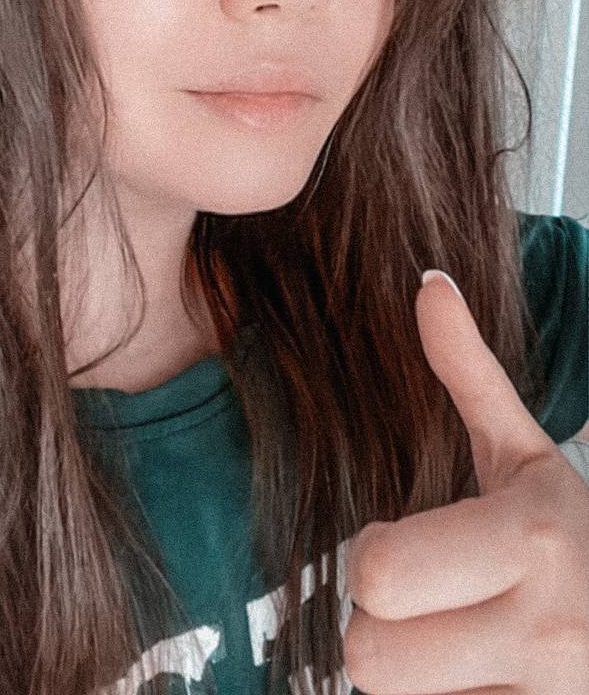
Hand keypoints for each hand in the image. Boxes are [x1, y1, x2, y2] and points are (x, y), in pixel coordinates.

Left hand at [343, 270, 588, 694]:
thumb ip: (468, 374)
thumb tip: (428, 282)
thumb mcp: (525, 454)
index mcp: (530, 537)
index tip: (410, 546)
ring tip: (459, 646)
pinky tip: (482, 685)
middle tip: (426, 605)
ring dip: (413, 679)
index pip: (376, 571)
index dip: (374, 558)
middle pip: (368, 656)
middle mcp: (546, 631)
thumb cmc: (571, 536)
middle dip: (380, 628)